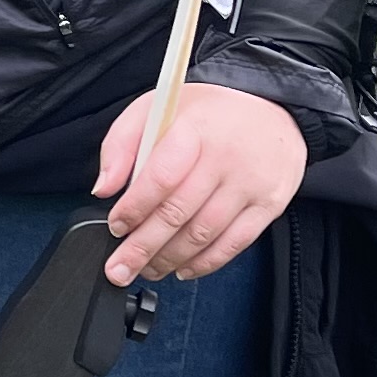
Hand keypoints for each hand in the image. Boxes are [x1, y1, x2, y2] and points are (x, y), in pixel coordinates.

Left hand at [90, 81, 305, 283]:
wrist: (273, 110)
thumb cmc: (208, 113)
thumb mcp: (156, 107)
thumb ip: (122, 144)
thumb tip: (104, 187)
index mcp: (195, 129)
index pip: (161, 177)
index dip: (134, 208)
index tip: (116, 226)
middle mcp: (226, 158)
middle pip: (178, 213)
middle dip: (143, 247)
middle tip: (119, 268)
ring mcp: (251, 184)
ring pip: (204, 234)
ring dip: (170, 259)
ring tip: (147, 268)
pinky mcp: (269, 205)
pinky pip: (234, 245)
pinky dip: (205, 263)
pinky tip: (183, 268)